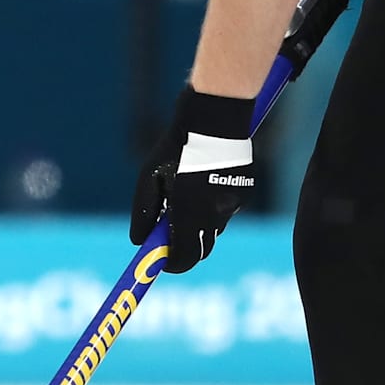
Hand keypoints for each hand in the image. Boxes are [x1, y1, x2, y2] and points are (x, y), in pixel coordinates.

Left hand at [129, 87, 257, 269]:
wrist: (213, 120)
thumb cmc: (175, 148)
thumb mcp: (149, 179)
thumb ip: (144, 213)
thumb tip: (139, 241)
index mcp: (189, 214)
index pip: (183, 259)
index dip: (171, 264)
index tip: (161, 261)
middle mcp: (214, 216)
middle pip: (201, 250)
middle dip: (185, 248)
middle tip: (171, 235)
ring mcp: (232, 206)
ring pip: (214, 229)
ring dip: (199, 223)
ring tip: (189, 192)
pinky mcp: (245, 194)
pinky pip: (226, 209)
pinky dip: (214, 204)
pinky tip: (207, 179)